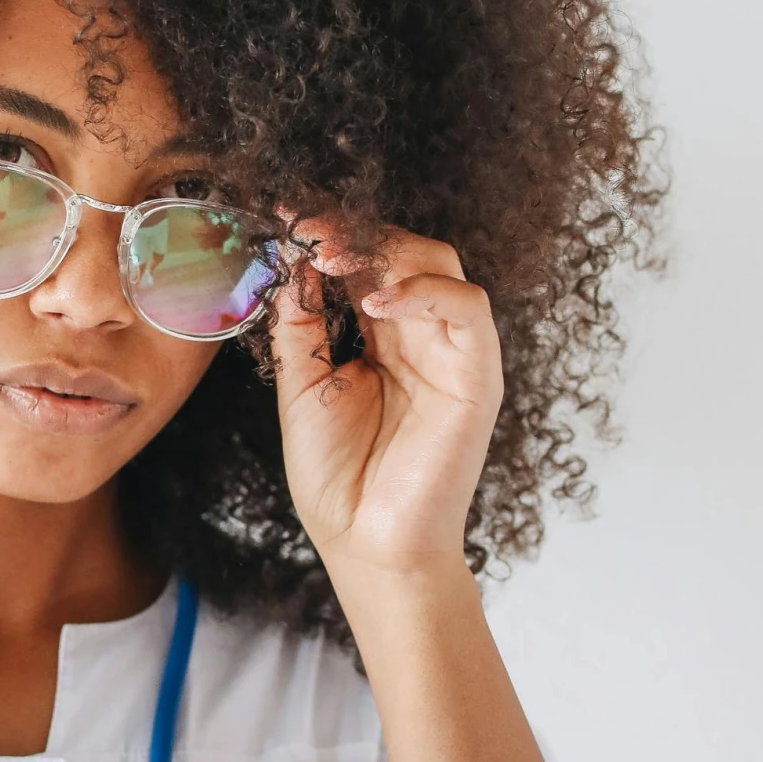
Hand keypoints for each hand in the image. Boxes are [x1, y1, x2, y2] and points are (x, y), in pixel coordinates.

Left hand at [268, 216, 502, 580]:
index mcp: (381, 340)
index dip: (331, 234)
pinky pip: (468, 309)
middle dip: (353, 232)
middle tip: (306, 228)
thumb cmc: (336, 479)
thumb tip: (292, 263)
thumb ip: (300, 327)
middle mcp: (420, 338)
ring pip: (440, 264)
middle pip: (404, 252)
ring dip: (386, 250)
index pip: (366, 264)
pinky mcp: (477, 377)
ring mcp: (452, 354)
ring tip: (331, 258)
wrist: (366, 545)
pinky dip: (424, 292)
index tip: (285, 216)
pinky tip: (375, 305)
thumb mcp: (301, 389)